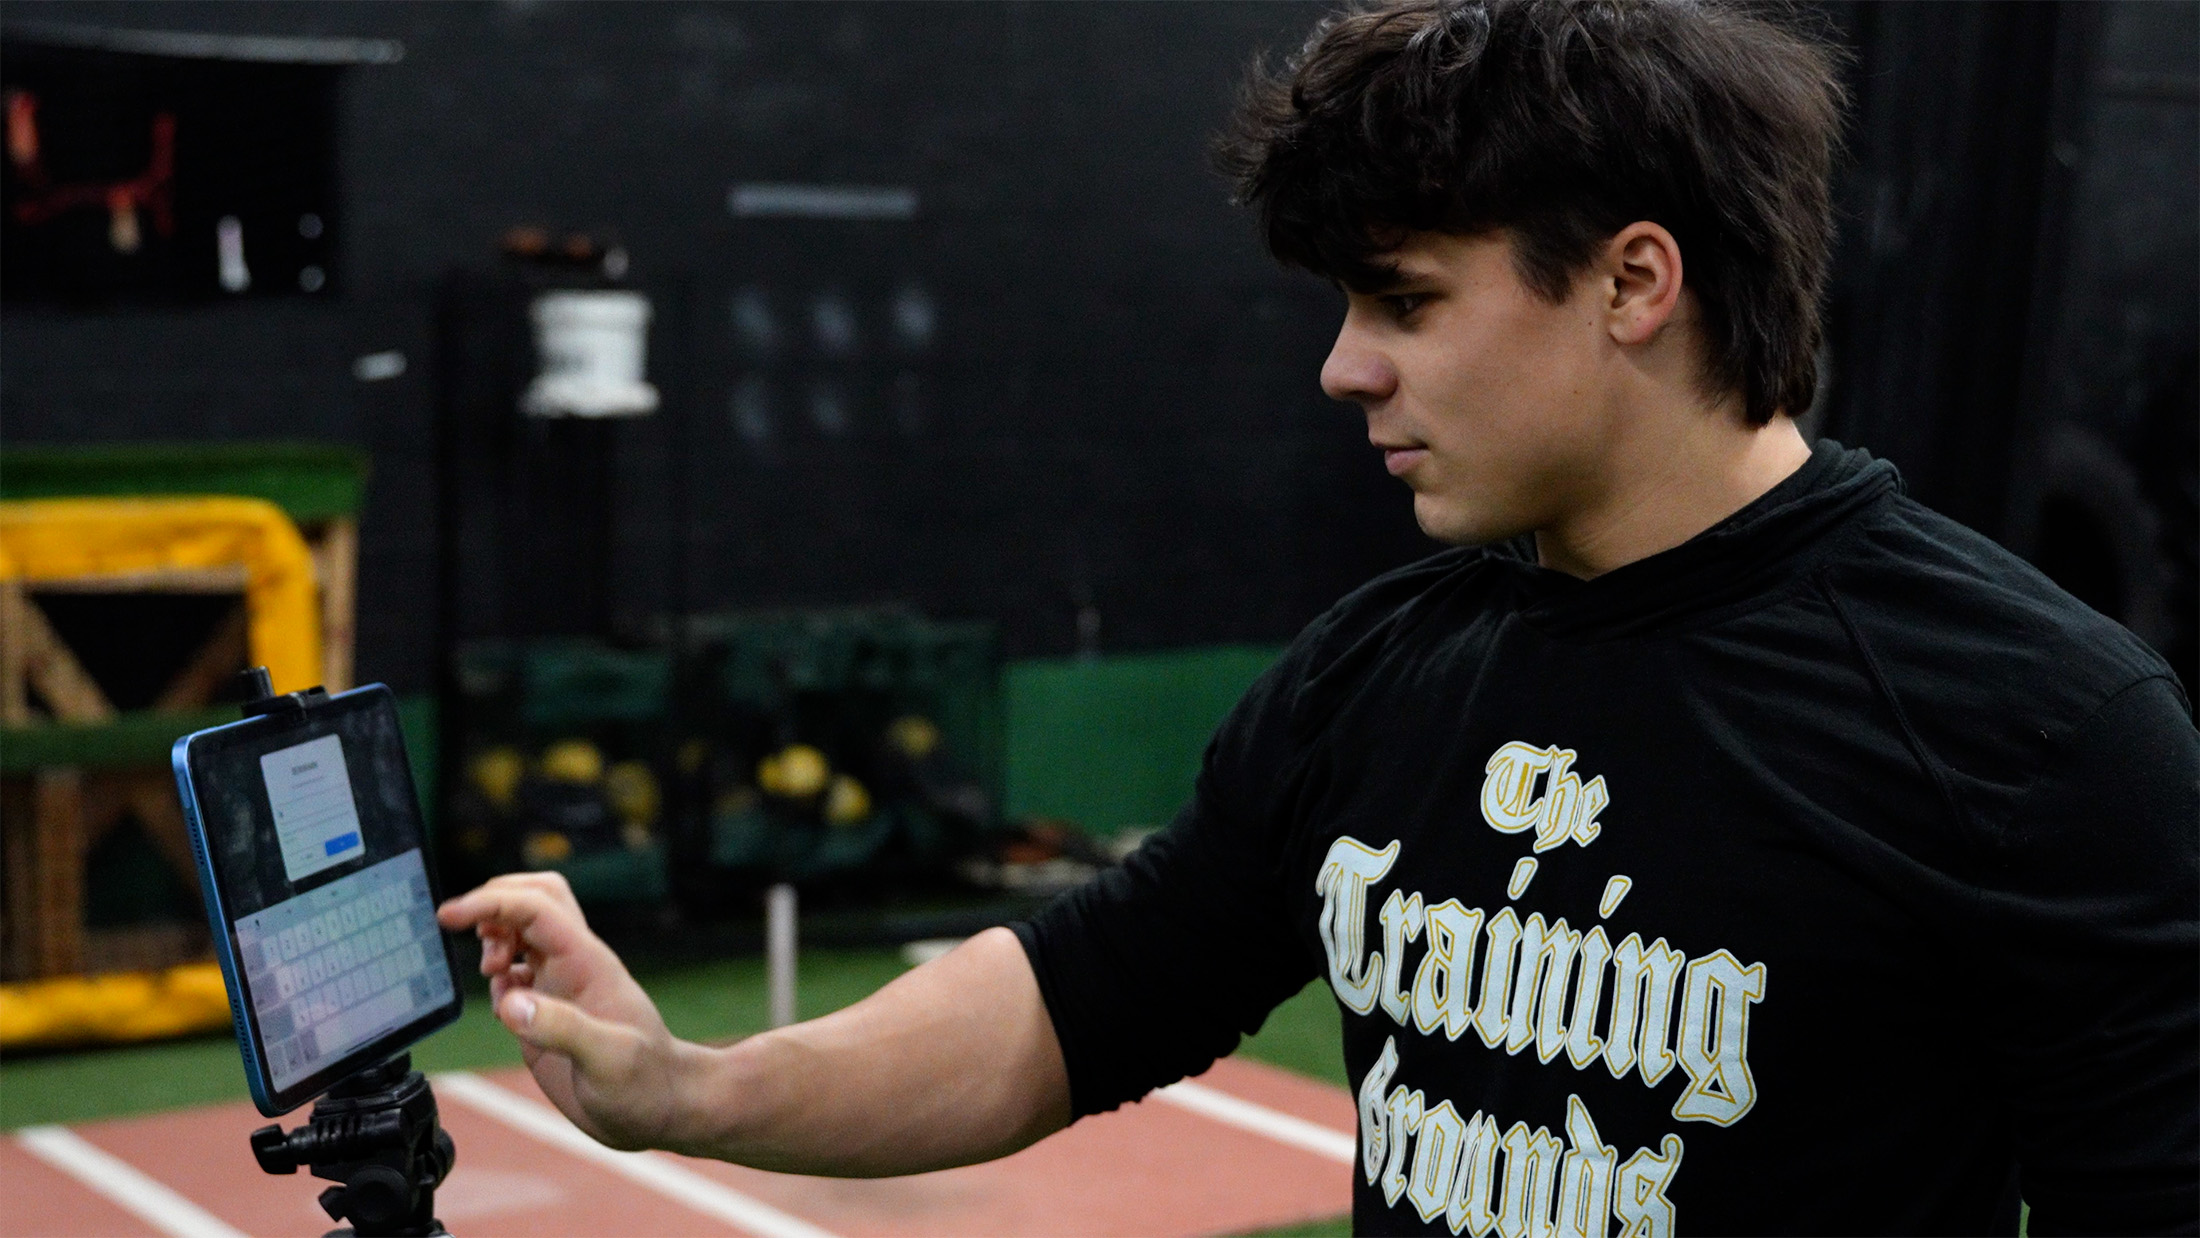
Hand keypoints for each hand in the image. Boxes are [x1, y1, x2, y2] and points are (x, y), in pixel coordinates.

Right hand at [436, 872, 689, 1149]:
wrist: (659, 1109)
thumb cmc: (646, 1083)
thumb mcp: (610, 1060)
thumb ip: (563, 1029)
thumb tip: (510, 1001)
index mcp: (587, 963)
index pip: (537, 908)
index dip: (492, 903)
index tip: (449, 916)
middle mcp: (572, 966)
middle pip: (533, 899)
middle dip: (493, 905)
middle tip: (475, 941)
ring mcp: (559, 988)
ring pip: (521, 933)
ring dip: (494, 940)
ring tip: (491, 974)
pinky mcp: (546, 1014)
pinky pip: (515, 976)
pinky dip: (496, 978)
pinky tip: (503, 1007)